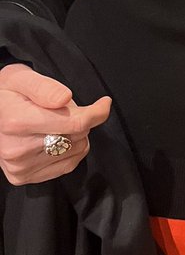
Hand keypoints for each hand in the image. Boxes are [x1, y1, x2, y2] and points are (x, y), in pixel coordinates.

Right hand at [0, 62, 110, 184]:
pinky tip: (57, 139)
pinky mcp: (22, 177)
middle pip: (77, 136)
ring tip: (54, 124)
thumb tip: (65, 98)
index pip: (75, 123)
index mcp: (17, 122)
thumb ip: (44, 87)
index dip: (96, 112)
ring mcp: (19, 167)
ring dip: (75, 135)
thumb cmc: (5, 93)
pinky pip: (66, 166)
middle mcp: (16, 149)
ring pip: (75, 151)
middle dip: (80, 119)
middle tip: (63, 109)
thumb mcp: (20, 78)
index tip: (104, 103)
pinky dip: (71, 151)